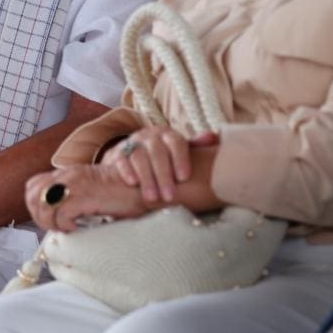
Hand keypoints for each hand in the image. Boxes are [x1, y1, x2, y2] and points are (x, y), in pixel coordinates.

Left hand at [25, 164, 150, 231]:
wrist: (143, 186)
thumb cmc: (121, 193)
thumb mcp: (91, 190)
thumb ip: (74, 196)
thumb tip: (57, 216)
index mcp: (67, 173)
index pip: (33, 185)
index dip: (35, 205)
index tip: (49, 218)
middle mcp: (67, 175)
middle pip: (33, 196)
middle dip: (38, 216)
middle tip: (55, 226)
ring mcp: (74, 184)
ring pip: (44, 206)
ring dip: (51, 223)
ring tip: (66, 228)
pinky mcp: (84, 196)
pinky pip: (61, 215)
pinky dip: (65, 226)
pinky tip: (78, 227)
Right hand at [100, 125, 217, 205]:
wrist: (131, 155)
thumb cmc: (163, 158)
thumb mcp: (178, 151)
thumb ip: (195, 146)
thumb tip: (215, 137)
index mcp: (168, 134)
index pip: (176, 142)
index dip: (180, 159)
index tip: (184, 178)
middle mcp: (149, 136)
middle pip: (157, 151)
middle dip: (163, 175)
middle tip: (169, 196)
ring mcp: (132, 143)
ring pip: (139, 156)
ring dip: (146, 177)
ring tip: (152, 198)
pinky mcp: (117, 153)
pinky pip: (121, 160)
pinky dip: (126, 171)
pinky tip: (133, 183)